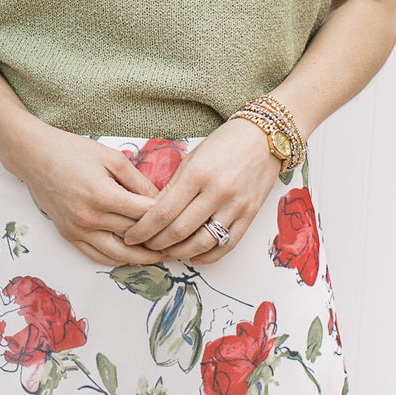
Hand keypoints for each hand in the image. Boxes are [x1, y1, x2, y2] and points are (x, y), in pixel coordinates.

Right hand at [7, 124, 167, 265]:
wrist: (34, 157)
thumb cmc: (73, 151)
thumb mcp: (112, 158)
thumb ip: (138, 181)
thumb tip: (161, 199)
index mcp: (103, 195)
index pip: (144, 215)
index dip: (165, 217)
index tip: (180, 217)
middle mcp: (89, 218)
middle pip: (134, 237)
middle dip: (158, 241)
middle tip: (178, 241)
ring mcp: (77, 230)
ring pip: (117, 255)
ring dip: (141, 259)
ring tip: (160, 256)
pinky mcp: (68, 235)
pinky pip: (96, 256)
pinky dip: (116, 260)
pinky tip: (131, 257)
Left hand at [120, 117, 281, 263]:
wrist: (264, 138)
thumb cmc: (224, 144)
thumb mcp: (192, 159)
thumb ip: (172, 188)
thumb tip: (151, 214)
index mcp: (198, 174)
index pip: (163, 212)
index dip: (143, 229)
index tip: (131, 235)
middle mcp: (218, 192)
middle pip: (179, 231)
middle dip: (156, 243)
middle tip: (144, 245)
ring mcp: (236, 206)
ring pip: (202, 243)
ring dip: (179, 253)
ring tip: (166, 251)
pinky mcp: (250, 215)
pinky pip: (227, 244)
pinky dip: (208, 256)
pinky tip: (194, 256)